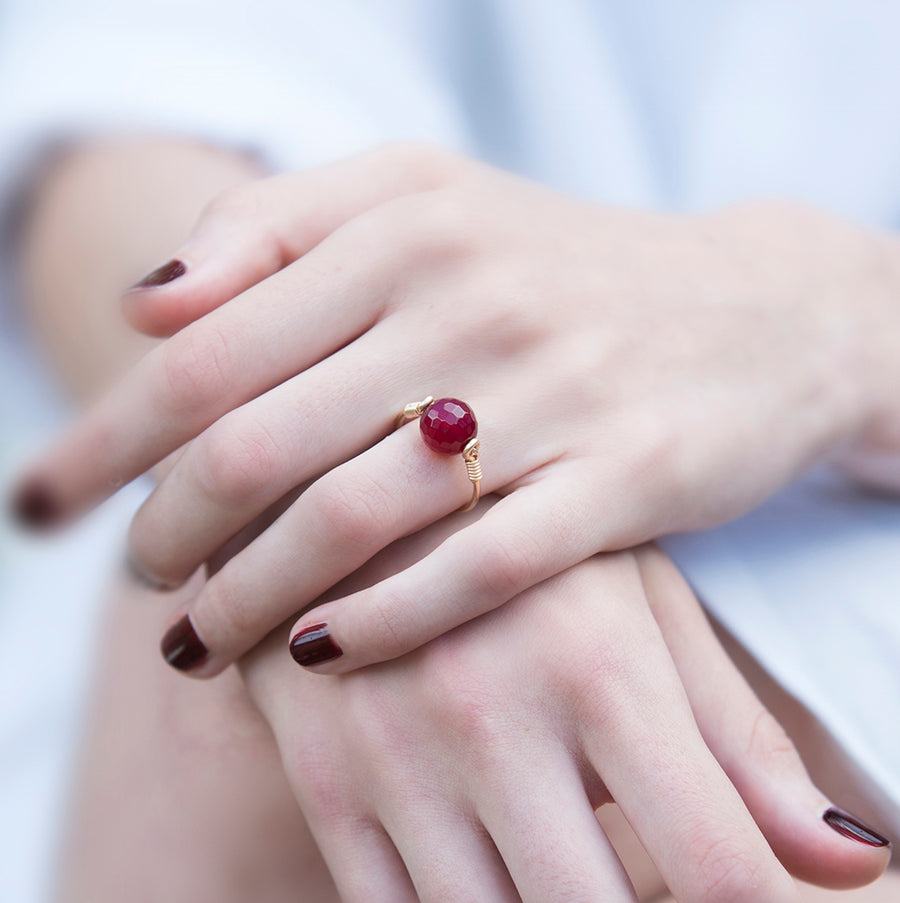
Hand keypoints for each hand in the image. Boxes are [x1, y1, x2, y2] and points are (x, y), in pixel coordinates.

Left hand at [15, 144, 899, 673]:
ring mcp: (551, 396)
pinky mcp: (624, 479)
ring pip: (349, 520)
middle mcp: (469, 303)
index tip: (49, 502)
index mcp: (403, 227)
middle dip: (164, 533)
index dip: (106, 441)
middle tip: (138, 578)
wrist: (754, 310)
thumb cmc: (562, 265)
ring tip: (195, 641)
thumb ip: (279, 227)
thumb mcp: (426, 199)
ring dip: (246, 598)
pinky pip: (477, 572)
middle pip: (255, 444)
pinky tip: (318, 656)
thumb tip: (150, 308)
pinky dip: (380, 626)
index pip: (204, 350)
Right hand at [239, 510, 888, 901]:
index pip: (719, 866)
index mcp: (597, 663)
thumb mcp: (640, 613)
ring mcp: (392, 755)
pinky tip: (494, 871)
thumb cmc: (529, 555)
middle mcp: (489, 715)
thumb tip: (855, 867)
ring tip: (574, 867)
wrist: (359, 496)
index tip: (749, 902)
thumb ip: (738, 742)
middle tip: (650, 884)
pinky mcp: (323, 782)